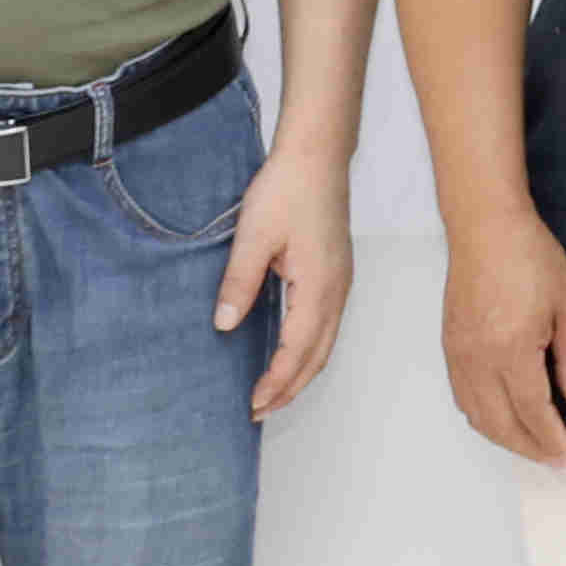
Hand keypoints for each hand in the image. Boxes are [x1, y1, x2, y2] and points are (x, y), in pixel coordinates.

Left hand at [222, 144, 355, 418]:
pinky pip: (326, 325)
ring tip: (274, 391)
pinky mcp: (336, 273)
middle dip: (291, 388)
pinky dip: (309, 349)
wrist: (317, 155)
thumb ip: (239, 282)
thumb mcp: (254, 235)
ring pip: (325, 343)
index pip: (298, 351)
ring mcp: (340, 283)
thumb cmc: (288, 188)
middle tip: (260, 411)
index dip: (275, 382)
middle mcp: (336, 291)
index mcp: (318, 287)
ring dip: (301, 372)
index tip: (253, 404)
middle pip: (317, 357)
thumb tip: (224, 325)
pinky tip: (289, 350)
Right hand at [441, 203, 565, 464]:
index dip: (551, 439)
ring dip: (504, 438)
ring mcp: (459, 355)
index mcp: (512, 349)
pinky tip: (502, 418)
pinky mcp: (450, 347)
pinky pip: (463, 397)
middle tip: (553, 460)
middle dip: (528, 448)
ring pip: (476, 415)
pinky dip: (483, 418)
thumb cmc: (531, 257)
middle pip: (501, 423)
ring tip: (532, 445)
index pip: (533, 411)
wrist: (485, 227)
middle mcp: (479, 359)